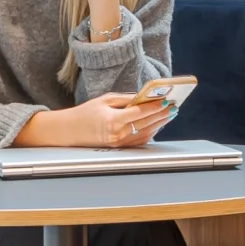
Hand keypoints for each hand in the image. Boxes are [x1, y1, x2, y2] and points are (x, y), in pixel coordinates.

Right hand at [17, 94, 168, 149]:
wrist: (70, 131)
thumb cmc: (86, 112)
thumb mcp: (105, 100)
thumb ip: (126, 99)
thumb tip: (145, 97)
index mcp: (113, 120)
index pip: (140, 113)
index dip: (155, 107)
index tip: (167, 100)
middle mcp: (117, 134)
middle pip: (146, 124)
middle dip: (162, 115)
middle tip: (174, 107)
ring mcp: (119, 143)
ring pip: (146, 133)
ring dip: (159, 124)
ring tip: (170, 114)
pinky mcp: (119, 147)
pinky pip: (139, 140)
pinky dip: (151, 132)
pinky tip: (158, 124)